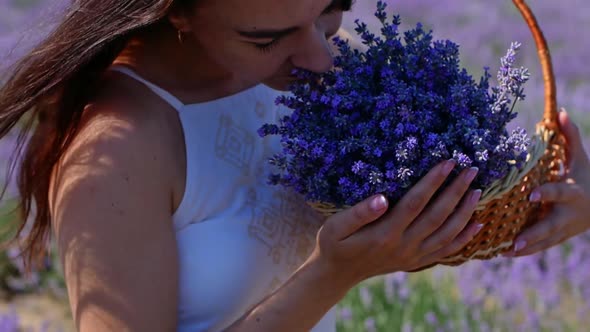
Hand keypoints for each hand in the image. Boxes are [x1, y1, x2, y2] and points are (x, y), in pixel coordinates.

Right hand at [310, 160, 483, 284]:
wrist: (337, 274)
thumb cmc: (334, 244)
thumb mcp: (336, 226)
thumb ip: (359, 213)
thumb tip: (382, 198)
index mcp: (384, 233)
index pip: (415, 203)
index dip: (433, 182)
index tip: (448, 162)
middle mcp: (403, 246)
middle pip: (437, 216)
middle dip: (456, 191)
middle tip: (471, 170)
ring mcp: (412, 256)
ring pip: (446, 233)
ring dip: (464, 212)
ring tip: (477, 191)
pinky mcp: (415, 261)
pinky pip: (445, 251)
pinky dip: (464, 238)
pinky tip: (478, 225)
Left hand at [505, 109, 589, 256]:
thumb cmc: (586, 176)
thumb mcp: (580, 158)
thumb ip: (571, 137)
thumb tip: (561, 111)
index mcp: (573, 193)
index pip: (559, 193)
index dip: (546, 194)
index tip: (531, 195)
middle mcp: (568, 215)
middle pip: (550, 227)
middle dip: (533, 234)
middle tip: (515, 241)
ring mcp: (563, 230)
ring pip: (544, 241)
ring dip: (525, 248)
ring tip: (504, 252)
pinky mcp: (557, 238)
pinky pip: (540, 247)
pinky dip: (525, 252)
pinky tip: (505, 253)